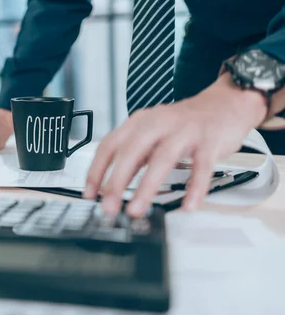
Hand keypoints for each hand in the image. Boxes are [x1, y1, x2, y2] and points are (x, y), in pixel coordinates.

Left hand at [84, 74, 267, 216]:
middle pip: (131, 152)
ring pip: (162, 159)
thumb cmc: (183, 124)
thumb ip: (134, 157)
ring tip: (136, 210)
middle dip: (117, 182)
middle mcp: (158, 123)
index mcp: (139, 122)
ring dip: (146, 187)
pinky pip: (202, 166)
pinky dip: (195, 188)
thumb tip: (112, 186)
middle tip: (109, 207)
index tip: (89, 194)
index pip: (109, 145)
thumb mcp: (152, 134)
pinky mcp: (209, 141)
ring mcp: (184, 131)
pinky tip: (188, 205)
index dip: (96, 170)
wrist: (224, 104)